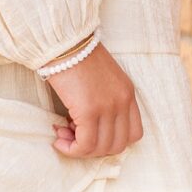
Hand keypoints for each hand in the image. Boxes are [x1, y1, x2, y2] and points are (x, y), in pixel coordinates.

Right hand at [45, 41, 143, 158]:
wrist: (65, 43)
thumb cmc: (77, 59)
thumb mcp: (102, 81)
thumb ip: (104, 103)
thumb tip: (86, 130)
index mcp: (128, 94)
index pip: (134, 133)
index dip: (111, 141)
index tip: (90, 133)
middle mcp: (123, 102)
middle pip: (118, 145)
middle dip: (94, 148)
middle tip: (72, 136)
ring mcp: (109, 107)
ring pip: (101, 148)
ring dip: (79, 148)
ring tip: (63, 134)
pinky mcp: (90, 110)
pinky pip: (85, 144)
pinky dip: (71, 148)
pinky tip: (58, 138)